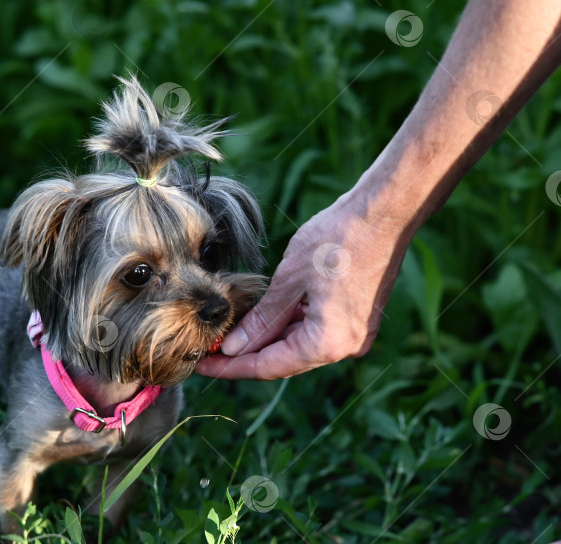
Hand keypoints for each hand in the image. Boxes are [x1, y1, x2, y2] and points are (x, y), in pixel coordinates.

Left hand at [195, 189, 409, 379]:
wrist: (384, 213)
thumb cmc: (339, 239)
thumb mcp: (289, 279)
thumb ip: (261, 319)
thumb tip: (231, 348)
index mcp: (328, 342)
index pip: (268, 367)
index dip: (230, 368)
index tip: (201, 365)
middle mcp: (344, 347)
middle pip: (282, 360)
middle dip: (243, 355)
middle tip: (205, 348)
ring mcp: (352, 335)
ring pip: (296, 346)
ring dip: (262, 340)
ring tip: (225, 332)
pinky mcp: (354, 320)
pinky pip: (311, 331)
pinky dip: (284, 326)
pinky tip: (257, 318)